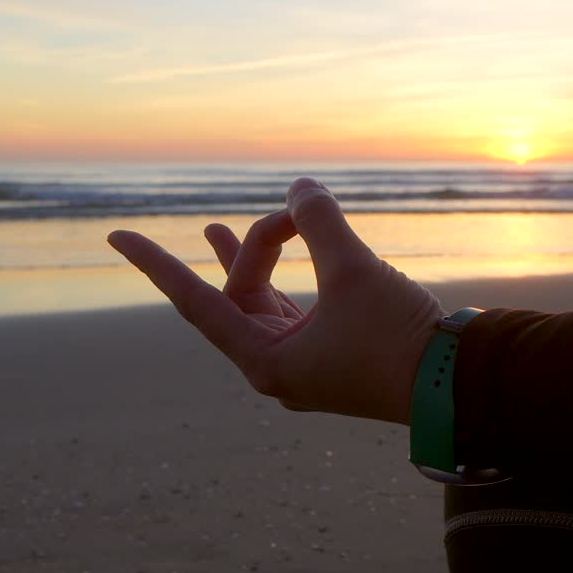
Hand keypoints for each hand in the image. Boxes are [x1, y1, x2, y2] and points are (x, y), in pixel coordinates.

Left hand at [107, 177, 445, 425]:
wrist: (456, 385)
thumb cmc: (398, 337)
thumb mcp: (354, 270)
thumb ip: (320, 222)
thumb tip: (300, 187)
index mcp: (267, 362)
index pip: (195, 303)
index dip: (156, 264)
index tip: (115, 235)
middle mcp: (278, 369)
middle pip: (241, 296)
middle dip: (256, 247)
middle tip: (294, 214)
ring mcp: (306, 366)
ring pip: (264, 304)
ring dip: (254, 262)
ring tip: (214, 230)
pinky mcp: (334, 358)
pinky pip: (293, 311)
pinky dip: (288, 279)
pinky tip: (289, 257)